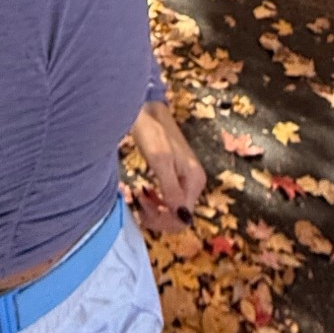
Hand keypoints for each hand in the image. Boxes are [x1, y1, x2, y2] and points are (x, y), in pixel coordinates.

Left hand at [127, 101, 206, 234]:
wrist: (148, 112)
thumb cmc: (152, 132)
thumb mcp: (160, 161)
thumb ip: (171, 189)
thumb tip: (183, 218)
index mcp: (194, 181)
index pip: (183, 219)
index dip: (161, 221)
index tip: (142, 208)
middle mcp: (195, 183)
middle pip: (179, 217)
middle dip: (157, 216)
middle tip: (138, 200)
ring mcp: (186, 181)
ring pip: (173, 210)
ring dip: (155, 210)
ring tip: (139, 195)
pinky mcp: (177, 177)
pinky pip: (169, 200)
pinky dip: (155, 202)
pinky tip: (144, 192)